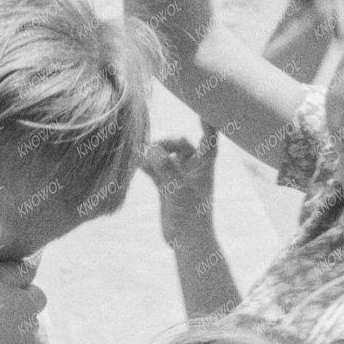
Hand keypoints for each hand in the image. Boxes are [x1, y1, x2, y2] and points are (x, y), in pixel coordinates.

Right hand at [146, 122, 219, 248]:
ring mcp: (179, 176)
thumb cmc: (191, 215)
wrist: (187, 241)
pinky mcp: (166, 187)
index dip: (207, 119)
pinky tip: (134, 163)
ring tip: (138, 155)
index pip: (209, 136)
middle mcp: (193, 167)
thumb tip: (149, 148)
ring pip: (165, 156)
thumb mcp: (178, 189)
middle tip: (151, 151)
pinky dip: (146, 165)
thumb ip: (165, 166)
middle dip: (165, 143)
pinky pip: (154, 169)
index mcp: (205, 165)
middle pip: (180, 143)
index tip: (203, 103)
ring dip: (153, 154)